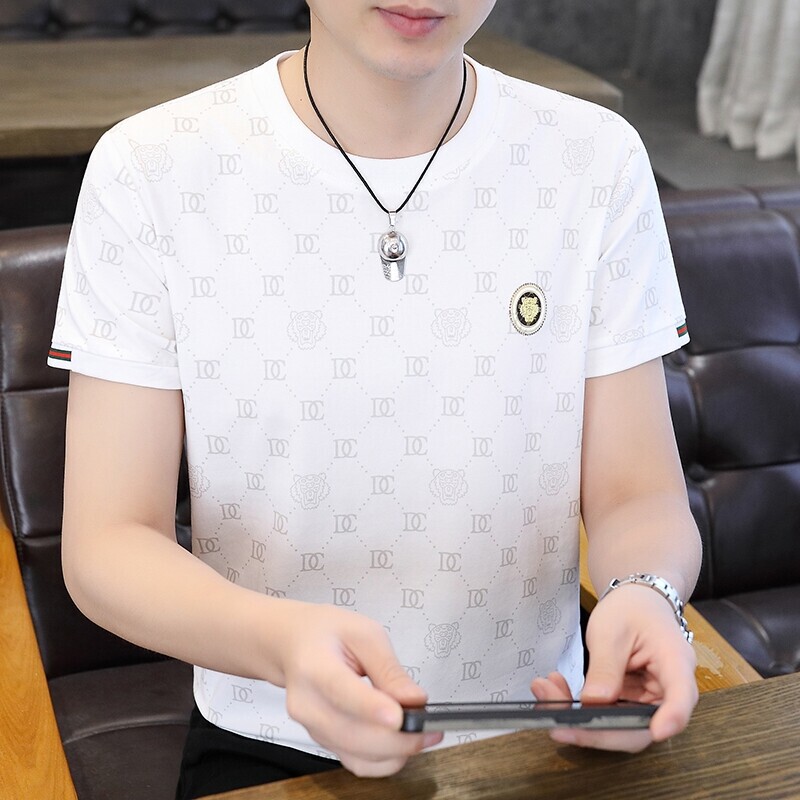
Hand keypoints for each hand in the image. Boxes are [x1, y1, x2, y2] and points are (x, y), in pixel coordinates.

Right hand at [275, 603, 442, 775]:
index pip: (341, 692)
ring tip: (423, 734)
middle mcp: (307, 704)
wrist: (294, 645)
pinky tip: (402, 744)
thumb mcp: (364, 633)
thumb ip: (389, 668)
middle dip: (399, 738)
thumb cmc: (327, 633)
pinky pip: (356, 764)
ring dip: (395, 752)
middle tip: (432, 728)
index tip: (402, 716)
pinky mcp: (323, 742)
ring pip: (357, 756)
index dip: (372, 708)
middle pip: (353, 735)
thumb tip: (415, 700)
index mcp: (314, 666)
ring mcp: (312, 728)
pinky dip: (384, 761)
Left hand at [531, 584, 696, 751]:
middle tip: (556, 720)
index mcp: (676, 663)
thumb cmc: (631, 610)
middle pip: (642, 726)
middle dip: (596, 729)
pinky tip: (555, 688)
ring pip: (619, 727)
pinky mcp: (631, 704)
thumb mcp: (611, 631)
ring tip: (545, 691)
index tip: (656, 731)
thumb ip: (605, 667)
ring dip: (579, 719)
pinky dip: (579, 708)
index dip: (672, 718)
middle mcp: (668, 691)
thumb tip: (593, 702)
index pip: (682, 697)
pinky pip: (607, 717)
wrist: (636, 603)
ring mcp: (649, 702)